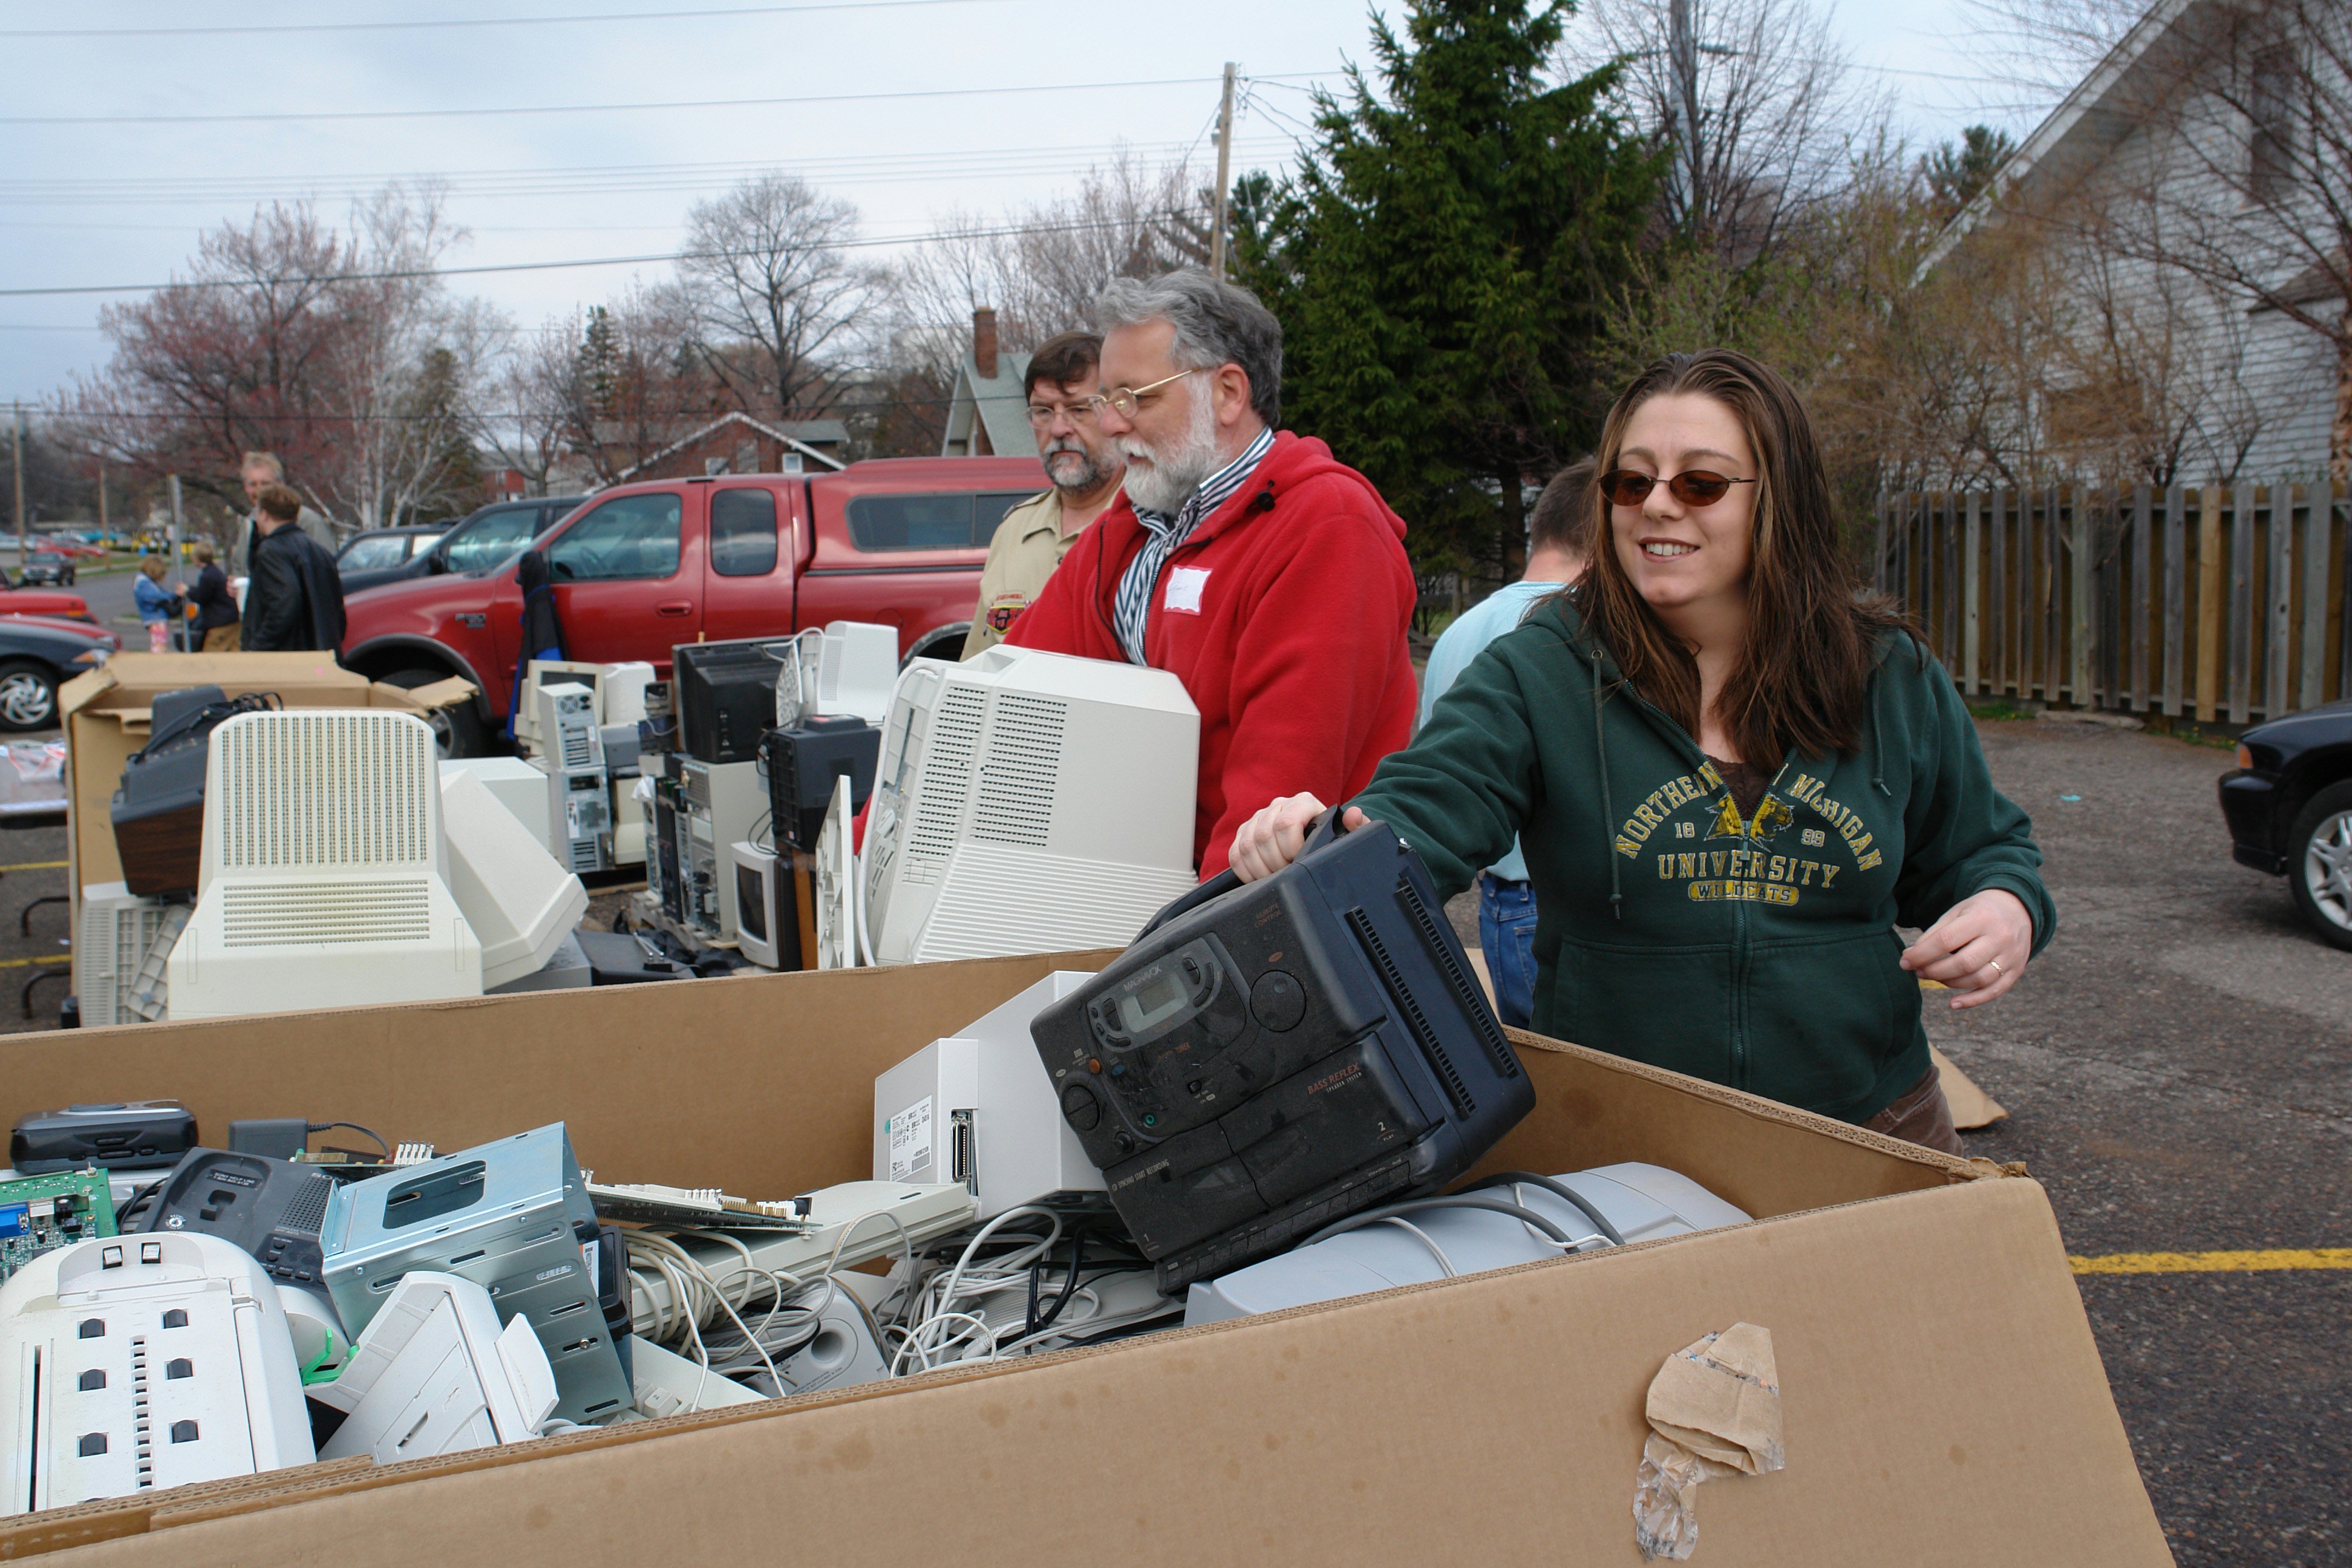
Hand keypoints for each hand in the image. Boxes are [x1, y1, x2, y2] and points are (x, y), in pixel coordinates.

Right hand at [1227, 794, 1371, 881]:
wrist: (1321, 840)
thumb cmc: (1335, 839)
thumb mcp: (1349, 835)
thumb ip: (1358, 827)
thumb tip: (1354, 816)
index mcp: (1304, 802)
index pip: (1285, 823)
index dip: (1290, 848)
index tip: (1298, 861)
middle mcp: (1280, 805)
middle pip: (1263, 835)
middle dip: (1275, 863)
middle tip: (1287, 874)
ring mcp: (1260, 817)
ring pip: (1247, 843)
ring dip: (1259, 868)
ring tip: (1274, 878)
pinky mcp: (1246, 831)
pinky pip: (1235, 851)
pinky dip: (1243, 869)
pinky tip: (1257, 878)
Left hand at [1901, 889, 2033, 1008]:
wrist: (2018, 909)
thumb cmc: (1978, 912)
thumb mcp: (1956, 913)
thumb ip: (1934, 934)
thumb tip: (1909, 957)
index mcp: (1981, 918)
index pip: (1946, 940)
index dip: (1922, 954)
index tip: (1904, 962)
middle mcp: (2000, 937)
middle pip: (1964, 963)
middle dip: (1936, 971)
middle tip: (1920, 972)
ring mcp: (2011, 956)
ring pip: (1979, 979)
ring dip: (1951, 984)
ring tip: (1935, 978)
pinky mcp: (2017, 970)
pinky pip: (1995, 991)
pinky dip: (1973, 1001)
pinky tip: (1953, 1004)